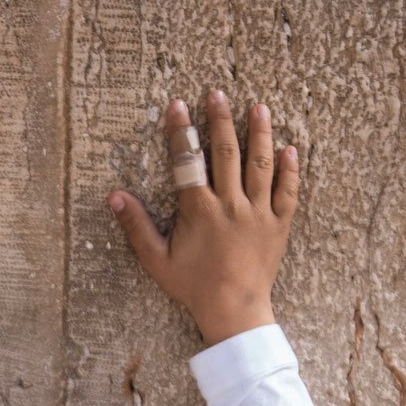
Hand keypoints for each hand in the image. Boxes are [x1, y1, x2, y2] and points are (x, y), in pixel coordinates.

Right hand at [108, 90, 300, 345]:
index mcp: (201, 211)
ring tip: (260, 107)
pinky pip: (288, 191)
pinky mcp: (279, 225)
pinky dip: (290, 169)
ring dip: (260, 133)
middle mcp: (232, 205)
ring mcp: (259, 213)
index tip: (177, 105)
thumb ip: (136, 226)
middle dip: (221, 119)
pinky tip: (290, 149)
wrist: (234, 311)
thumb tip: (114, 196)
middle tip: (217, 94)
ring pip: (261, 164)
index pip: (188, 161)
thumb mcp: (157, 260)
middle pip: (227, 152)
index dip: (181, 131)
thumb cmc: (193, 287)